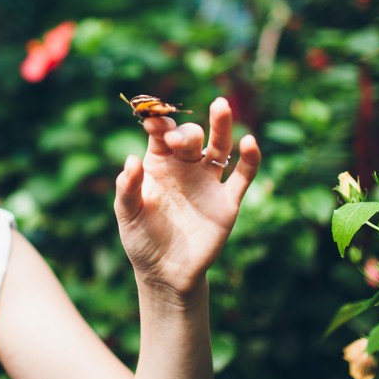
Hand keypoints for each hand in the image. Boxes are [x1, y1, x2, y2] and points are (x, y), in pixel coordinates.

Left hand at [114, 97, 260, 302]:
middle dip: (185, 134)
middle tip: (177, 140)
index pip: (161, 135)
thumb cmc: (141, 239)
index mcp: (158, 164)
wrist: (165, 273)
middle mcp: (184, 167)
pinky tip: (250, 141)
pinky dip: (250, 159)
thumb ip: (128, 188)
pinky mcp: (227, 201)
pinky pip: (242, 176)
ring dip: (222, 126)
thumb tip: (131, 160)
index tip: (152, 123)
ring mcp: (207, 182)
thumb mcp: (127, 215)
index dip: (158, 125)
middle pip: (191, 137)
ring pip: (219, 147)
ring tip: (221, 105)